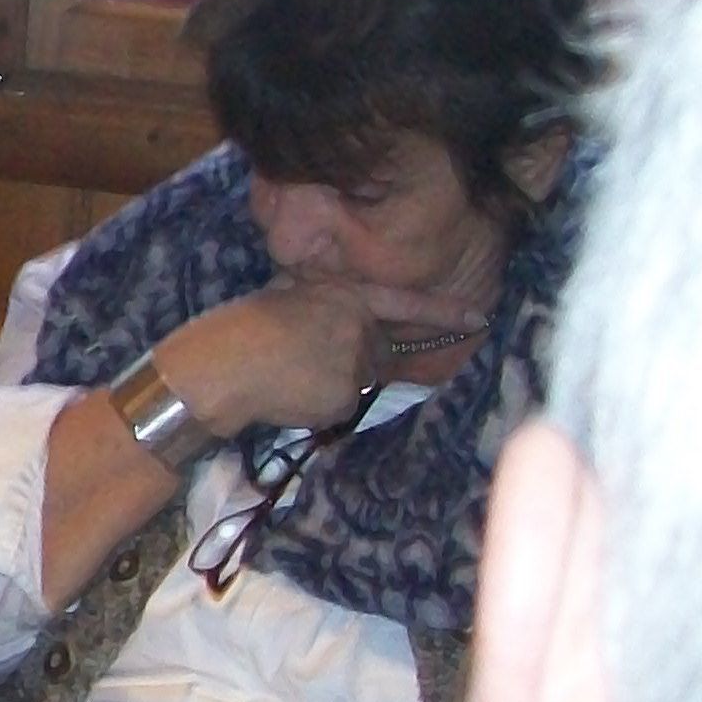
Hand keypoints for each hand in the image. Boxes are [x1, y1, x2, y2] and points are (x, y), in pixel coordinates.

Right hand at [154, 275, 460, 437]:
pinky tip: (291, 396)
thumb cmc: (241, 331)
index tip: (480, 319)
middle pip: (377, 354)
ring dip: (333, 386)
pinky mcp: (346, 393)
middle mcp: (359, 324)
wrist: (221, 365)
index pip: (405, 305)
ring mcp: (355, 360)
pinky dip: (320, 408)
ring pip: (359, 382)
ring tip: (288, 378)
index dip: (444, 314)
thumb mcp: (287, 300)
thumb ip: (326, 310)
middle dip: (352, 363)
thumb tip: (348, 335)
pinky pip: (342, 407)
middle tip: (300, 366)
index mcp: (343, 294)